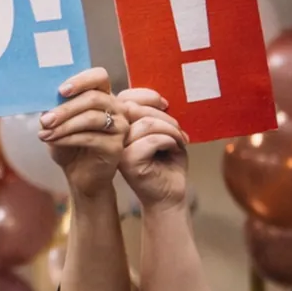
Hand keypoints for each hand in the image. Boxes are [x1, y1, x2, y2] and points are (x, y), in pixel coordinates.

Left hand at [37, 68, 125, 193]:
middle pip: (93, 98)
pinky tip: (53, 141)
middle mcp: (115, 108)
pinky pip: (91, 137)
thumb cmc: (69, 145)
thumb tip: (42, 99)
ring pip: (91, 118)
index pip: (99, 77)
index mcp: (102, 96)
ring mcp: (119, 126)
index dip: (81, 80)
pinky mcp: (116, 145)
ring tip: (44, 133)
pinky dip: (67, 138)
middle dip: (65, 109)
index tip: (60, 91)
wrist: (80, 175)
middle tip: (44, 120)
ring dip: (64, 125)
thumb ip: (54, 108)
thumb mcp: (58, 124)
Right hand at [116, 88, 191, 211]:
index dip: (147, 96)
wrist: (169, 194)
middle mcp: (113, 136)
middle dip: (163, 116)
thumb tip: (156, 98)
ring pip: (146, 124)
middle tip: (178, 130)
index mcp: (118, 126)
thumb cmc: (167, 162)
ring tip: (178, 141)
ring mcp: (117, 149)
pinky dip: (169, 141)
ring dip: (170, 130)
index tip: (166, 105)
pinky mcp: (127, 162)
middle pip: (135, 108)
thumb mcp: (161, 131)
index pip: (125, 97)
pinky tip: (173, 150)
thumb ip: (152, 114)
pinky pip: (151, 140)